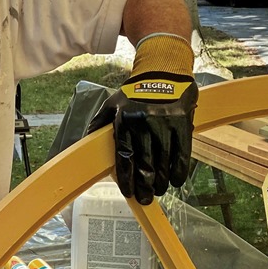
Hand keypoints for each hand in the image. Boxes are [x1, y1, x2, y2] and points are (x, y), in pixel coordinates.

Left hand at [88, 34, 197, 204]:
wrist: (164, 69)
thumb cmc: (136, 91)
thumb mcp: (113, 103)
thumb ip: (99, 124)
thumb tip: (85, 142)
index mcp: (124, 120)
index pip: (123, 155)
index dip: (125, 177)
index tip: (127, 192)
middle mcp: (144, 122)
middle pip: (145, 163)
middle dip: (145, 185)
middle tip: (145, 199)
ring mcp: (165, 123)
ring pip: (164, 161)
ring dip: (162, 181)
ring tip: (159, 191)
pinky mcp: (183, 123)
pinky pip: (182, 152)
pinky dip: (180, 170)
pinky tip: (176, 181)